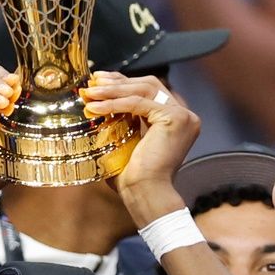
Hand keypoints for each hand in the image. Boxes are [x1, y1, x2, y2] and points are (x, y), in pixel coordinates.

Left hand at [81, 72, 196, 220]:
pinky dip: (115, 103)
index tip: (99, 80)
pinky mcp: (175, 118)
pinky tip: (95, 108)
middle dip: (118, 81)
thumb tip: (96, 100)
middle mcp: (184, 115)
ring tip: (90, 94)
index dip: (123, 82)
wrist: (144, 193)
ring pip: (144, 89)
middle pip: (148, 85)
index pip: (149, 90)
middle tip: (93, 83)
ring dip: (113, 90)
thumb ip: (120, 119)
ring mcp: (183, 116)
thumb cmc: (133, 176)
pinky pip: (139, 103)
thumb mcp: (126, 139)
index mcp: (176, 120)